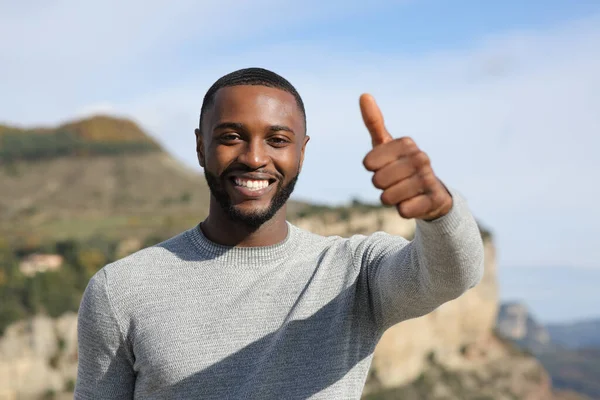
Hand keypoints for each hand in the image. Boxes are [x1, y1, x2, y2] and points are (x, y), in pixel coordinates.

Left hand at [359, 93, 452, 220]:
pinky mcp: (434, 199)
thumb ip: (374, 122)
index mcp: (406, 143)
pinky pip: (403, 211)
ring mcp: (429, 179)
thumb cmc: (401, 166)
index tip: (384, 166)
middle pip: (377, 181)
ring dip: (391, 199)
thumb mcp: (386, 145)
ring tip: (403, 192)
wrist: (431, 193)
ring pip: (388, 197)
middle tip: (394, 182)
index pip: (368, 162)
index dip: (372, 169)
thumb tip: (364, 94)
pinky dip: (403, 210)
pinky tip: (414, 203)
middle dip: (381, 186)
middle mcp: (420, 158)